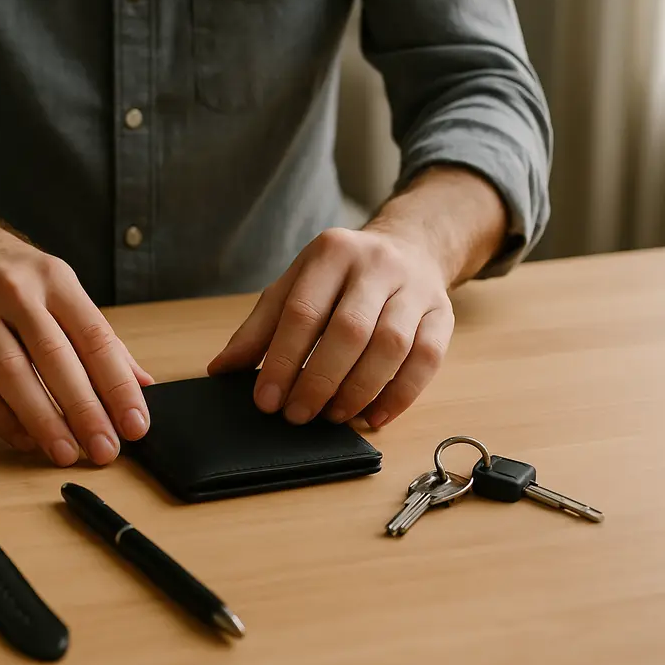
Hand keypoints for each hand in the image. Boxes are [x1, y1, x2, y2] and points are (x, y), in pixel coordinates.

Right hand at [0, 204, 153, 466]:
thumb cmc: (14, 272)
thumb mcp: (61, 288)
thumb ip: (100, 337)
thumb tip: (142, 382)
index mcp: (56, 279)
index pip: (95, 338)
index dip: (118, 385)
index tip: (135, 422)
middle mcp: (16, 293)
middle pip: (55, 359)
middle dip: (84, 410)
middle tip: (104, 449)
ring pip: (12, 375)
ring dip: (42, 420)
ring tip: (65, 452)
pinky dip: (3, 419)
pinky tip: (25, 439)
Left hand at [207, 227, 453, 428]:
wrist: (410, 246)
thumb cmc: (340, 277)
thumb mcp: (294, 286)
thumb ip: (259, 328)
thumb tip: (220, 370)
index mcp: (330, 252)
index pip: (303, 311)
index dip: (282, 360)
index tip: (266, 400)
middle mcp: (376, 264)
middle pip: (349, 330)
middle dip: (319, 380)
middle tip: (298, 415)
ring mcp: (415, 288)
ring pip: (392, 346)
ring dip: (359, 390)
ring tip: (332, 416)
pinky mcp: (443, 313)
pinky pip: (427, 359)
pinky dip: (400, 395)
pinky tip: (374, 417)